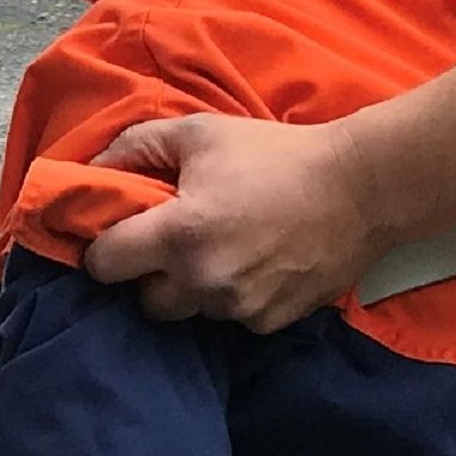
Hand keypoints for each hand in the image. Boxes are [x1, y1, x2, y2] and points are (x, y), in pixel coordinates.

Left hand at [81, 112, 382, 327]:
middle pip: (145, 301)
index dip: (106, 248)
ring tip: (223, 249)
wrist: (362, 188)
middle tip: (174, 244)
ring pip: (190, 312)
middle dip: (150, 276)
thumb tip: (92, 166)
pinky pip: (233, 319)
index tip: (122, 235)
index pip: (105, 265)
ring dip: (194, 288)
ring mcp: (239, 308)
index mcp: (179, 235)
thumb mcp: (200, 133)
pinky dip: (235, 298)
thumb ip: (137, 147)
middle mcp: (203, 282)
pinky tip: (257, 264)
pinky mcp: (270, 322)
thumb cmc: (277, 154)